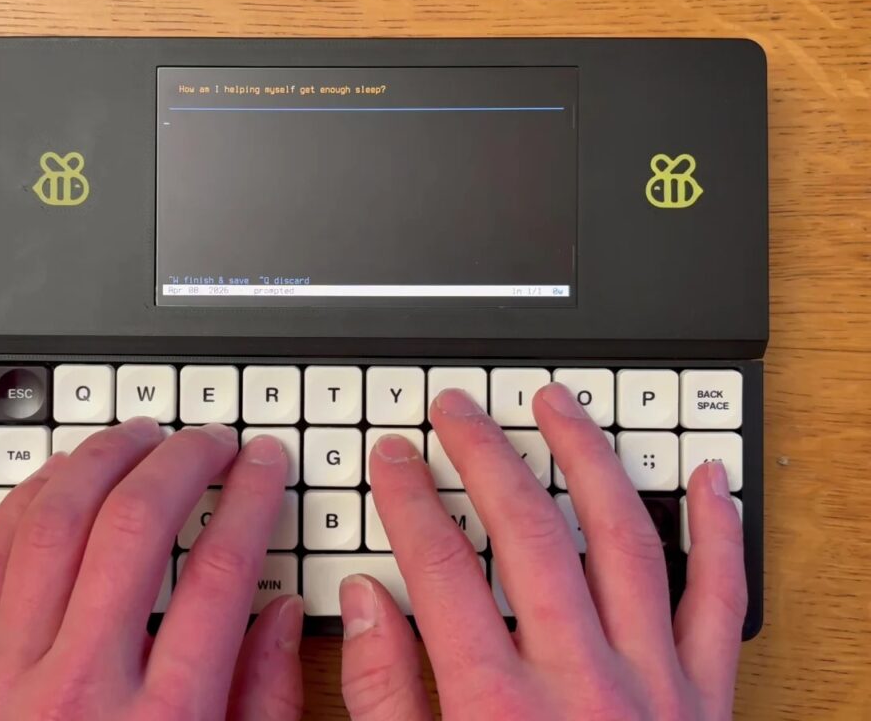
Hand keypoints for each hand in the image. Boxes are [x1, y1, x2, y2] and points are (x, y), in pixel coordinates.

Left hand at [0, 420, 303, 720]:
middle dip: (184, 459)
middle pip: (136, 525)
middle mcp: (79, 688)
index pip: (221, 570)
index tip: (264, 463)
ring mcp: (4, 678)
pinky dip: (29, 500)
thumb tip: (283, 612)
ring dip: (103, 459)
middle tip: (211, 438)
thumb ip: (264, 700)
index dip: (252, 497)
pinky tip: (63, 477)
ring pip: (55, 520)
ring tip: (139, 434)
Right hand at [342, 383, 745, 720]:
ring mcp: (656, 685)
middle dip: (484, 456)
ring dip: (588, 458)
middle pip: (527, 533)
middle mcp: (583, 683)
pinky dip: (720, 533)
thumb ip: (384, 698)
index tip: (393, 460)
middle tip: (456, 410)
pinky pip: (723, 600)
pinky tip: (708, 478)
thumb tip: (367, 603)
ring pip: (624, 538)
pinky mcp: (708, 699)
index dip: (409, 502)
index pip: (441, 571)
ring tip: (558, 402)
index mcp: (501, 711)